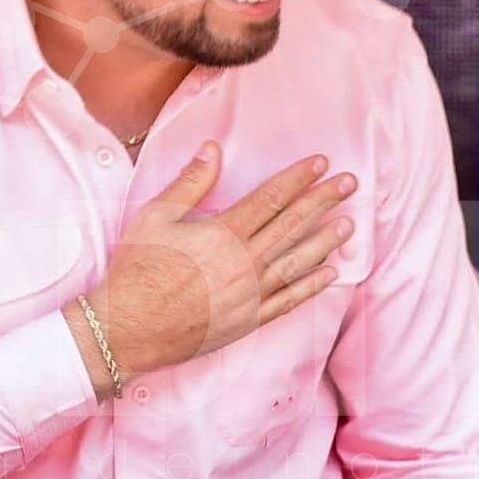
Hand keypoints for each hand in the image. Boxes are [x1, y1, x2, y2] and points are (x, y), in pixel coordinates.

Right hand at [68, 143, 355, 387]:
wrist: (127, 330)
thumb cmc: (137, 269)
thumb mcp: (155, 216)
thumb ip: (190, 183)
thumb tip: (213, 149)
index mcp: (223, 233)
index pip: (271, 198)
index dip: (298, 178)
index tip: (322, 163)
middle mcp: (243, 263)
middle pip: (292, 226)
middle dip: (323, 201)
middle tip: (351, 184)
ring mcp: (249, 295)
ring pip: (297, 262)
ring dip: (326, 241)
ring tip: (349, 224)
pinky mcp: (247, 321)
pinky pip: (287, 301)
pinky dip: (311, 286)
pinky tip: (330, 273)